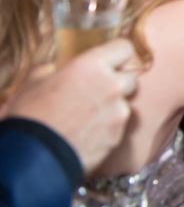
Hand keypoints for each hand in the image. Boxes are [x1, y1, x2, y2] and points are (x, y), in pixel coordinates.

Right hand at [4, 38, 137, 172]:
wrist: (31, 159)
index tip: (112, 62)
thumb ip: (55, 70)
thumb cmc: (29, 117)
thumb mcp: (34, 82)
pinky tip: (88, 134)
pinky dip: (108, 129)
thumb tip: (59, 69)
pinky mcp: (118, 135)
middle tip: (97, 93)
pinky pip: (119, 126)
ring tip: (87, 118)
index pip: (125, 47)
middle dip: (118, 83)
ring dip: (113, 108)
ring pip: (126, 103)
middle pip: (131, 77)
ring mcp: (118, 111)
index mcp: (91, 65)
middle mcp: (111, 85)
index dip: (118, 55)